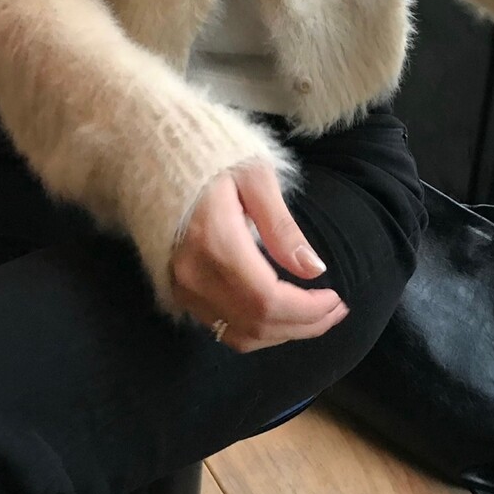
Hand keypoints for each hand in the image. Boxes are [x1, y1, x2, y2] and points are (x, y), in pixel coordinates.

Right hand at [170, 162, 348, 352]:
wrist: (156, 157)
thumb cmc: (211, 158)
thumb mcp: (254, 177)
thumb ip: (282, 227)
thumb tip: (313, 269)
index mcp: (214, 242)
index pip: (268, 300)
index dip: (308, 310)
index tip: (337, 298)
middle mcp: (193, 274)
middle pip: (257, 324)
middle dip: (305, 325)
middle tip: (337, 310)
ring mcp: (182, 288)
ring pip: (240, 336)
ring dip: (283, 333)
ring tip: (316, 316)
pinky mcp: (178, 292)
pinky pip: (221, 328)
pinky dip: (257, 330)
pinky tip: (281, 314)